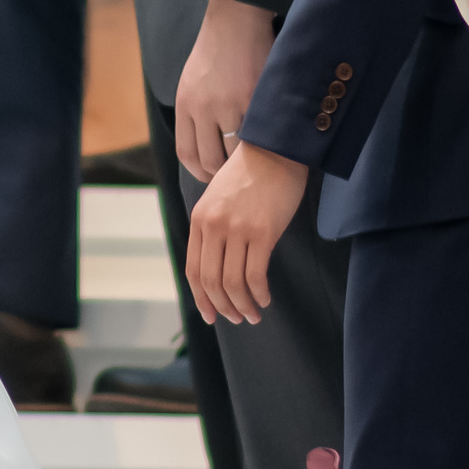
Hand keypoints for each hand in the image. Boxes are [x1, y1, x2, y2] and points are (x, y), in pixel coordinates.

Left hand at [171, 0, 271, 185]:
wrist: (236, 19)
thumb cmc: (215, 52)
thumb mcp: (191, 83)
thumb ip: (195, 115)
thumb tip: (207, 150)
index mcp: (185, 105)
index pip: (188, 154)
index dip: (201, 173)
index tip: (213, 177)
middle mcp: (204, 108)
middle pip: (211, 160)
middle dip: (225, 174)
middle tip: (239, 175)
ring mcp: (230, 104)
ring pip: (237, 154)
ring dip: (247, 164)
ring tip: (258, 163)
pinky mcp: (255, 98)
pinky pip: (259, 136)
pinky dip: (265, 146)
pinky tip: (272, 147)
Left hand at [188, 140, 307, 325]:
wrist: (275, 149)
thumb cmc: (250, 174)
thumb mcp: (218, 198)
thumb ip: (213, 227)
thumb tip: (216, 266)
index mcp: (200, 219)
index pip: (193, 270)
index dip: (201, 298)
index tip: (212, 315)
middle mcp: (213, 226)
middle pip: (211, 281)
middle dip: (223, 307)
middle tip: (237, 319)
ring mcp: (237, 229)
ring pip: (232, 282)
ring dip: (243, 305)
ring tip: (253, 314)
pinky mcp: (263, 232)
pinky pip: (256, 274)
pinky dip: (259, 293)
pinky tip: (265, 299)